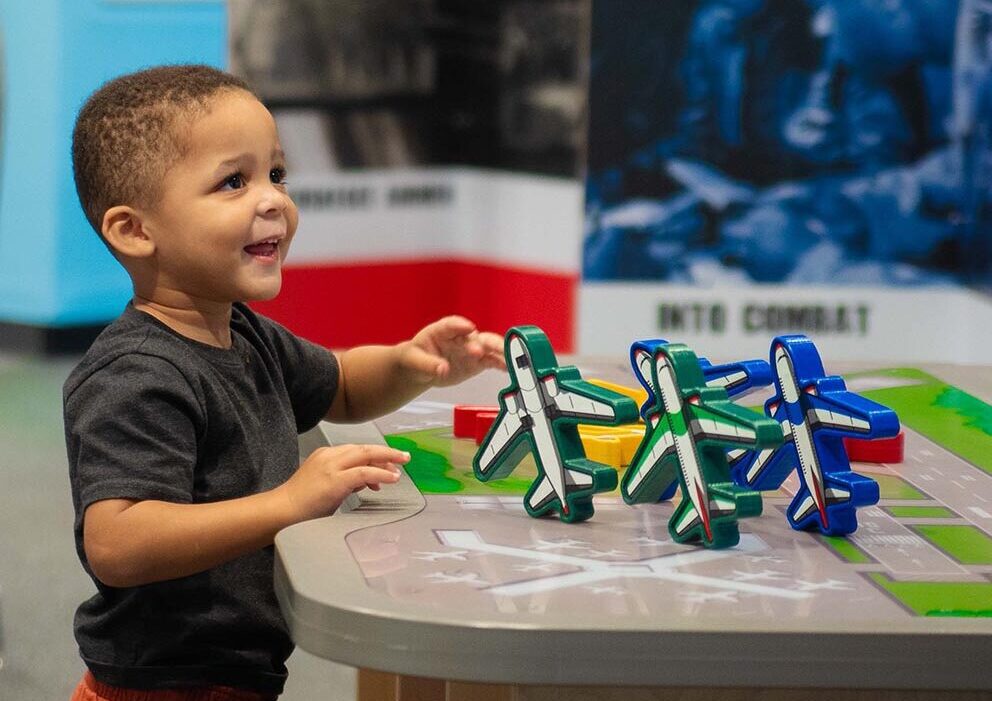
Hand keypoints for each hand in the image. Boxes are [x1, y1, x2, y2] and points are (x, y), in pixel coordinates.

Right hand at [278, 444, 409, 521]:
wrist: (281, 511)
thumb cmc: (301, 503)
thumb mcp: (327, 485)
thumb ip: (346, 480)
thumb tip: (366, 481)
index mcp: (326, 455)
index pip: (357, 450)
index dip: (375, 457)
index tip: (388, 466)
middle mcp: (329, 455)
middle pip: (364, 448)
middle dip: (387, 452)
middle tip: (404, 457)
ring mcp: (332, 466)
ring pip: (367, 455)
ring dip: (388, 460)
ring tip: (401, 467)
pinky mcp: (336, 480)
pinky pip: (365, 472)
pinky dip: (382, 473)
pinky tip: (392, 478)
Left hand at [400, 315, 504, 387]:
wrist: (420, 368)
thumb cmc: (416, 357)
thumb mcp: (415, 361)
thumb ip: (429, 365)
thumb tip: (443, 369)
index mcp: (441, 330)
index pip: (451, 325)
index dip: (460, 325)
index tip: (469, 328)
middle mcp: (460, 337)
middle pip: (475, 336)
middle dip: (482, 342)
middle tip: (484, 350)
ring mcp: (471, 348)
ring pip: (488, 347)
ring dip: (498, 352)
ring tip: (509, 358)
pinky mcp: (477, 361)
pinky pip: (492, 361)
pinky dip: (501, 363)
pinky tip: (510, 368)